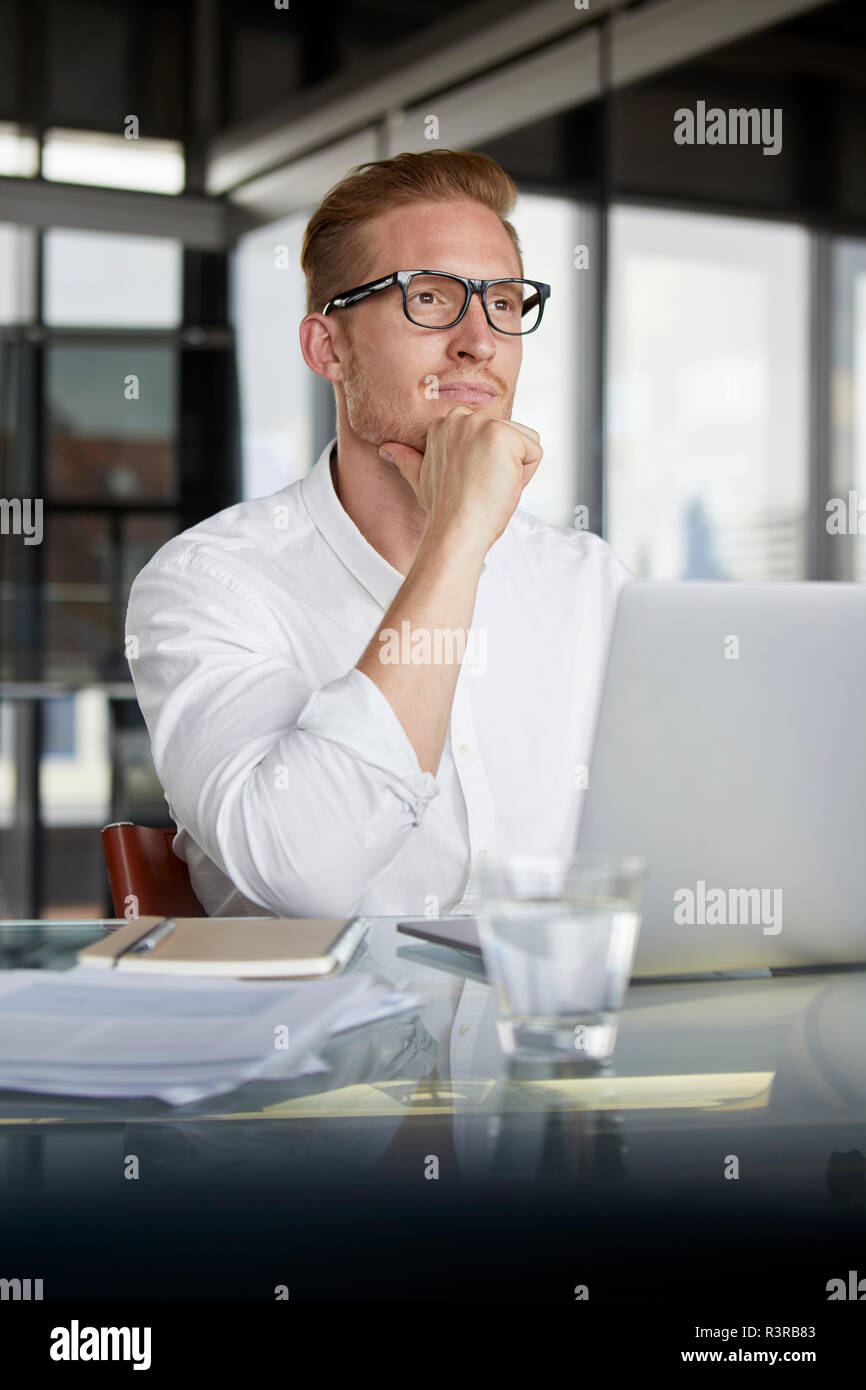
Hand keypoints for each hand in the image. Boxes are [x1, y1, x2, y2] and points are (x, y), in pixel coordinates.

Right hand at [379, 407, 542, 555]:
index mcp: (447, 423)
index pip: (491, 437)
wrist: (454, 529)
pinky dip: (525, 476)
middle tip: (480, 487)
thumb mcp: (420, 477)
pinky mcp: (505, 436)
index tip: (468, 482)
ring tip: (489, 486)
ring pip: (525, 444)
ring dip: (515, 471)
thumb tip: (385, 449)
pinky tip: (499, 485)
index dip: (486, 465)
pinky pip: (535, 453)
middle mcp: (463, 417)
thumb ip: (407, 458)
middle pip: (510, 437)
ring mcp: (483, 424)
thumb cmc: (443, 509)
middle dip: (503, 466)